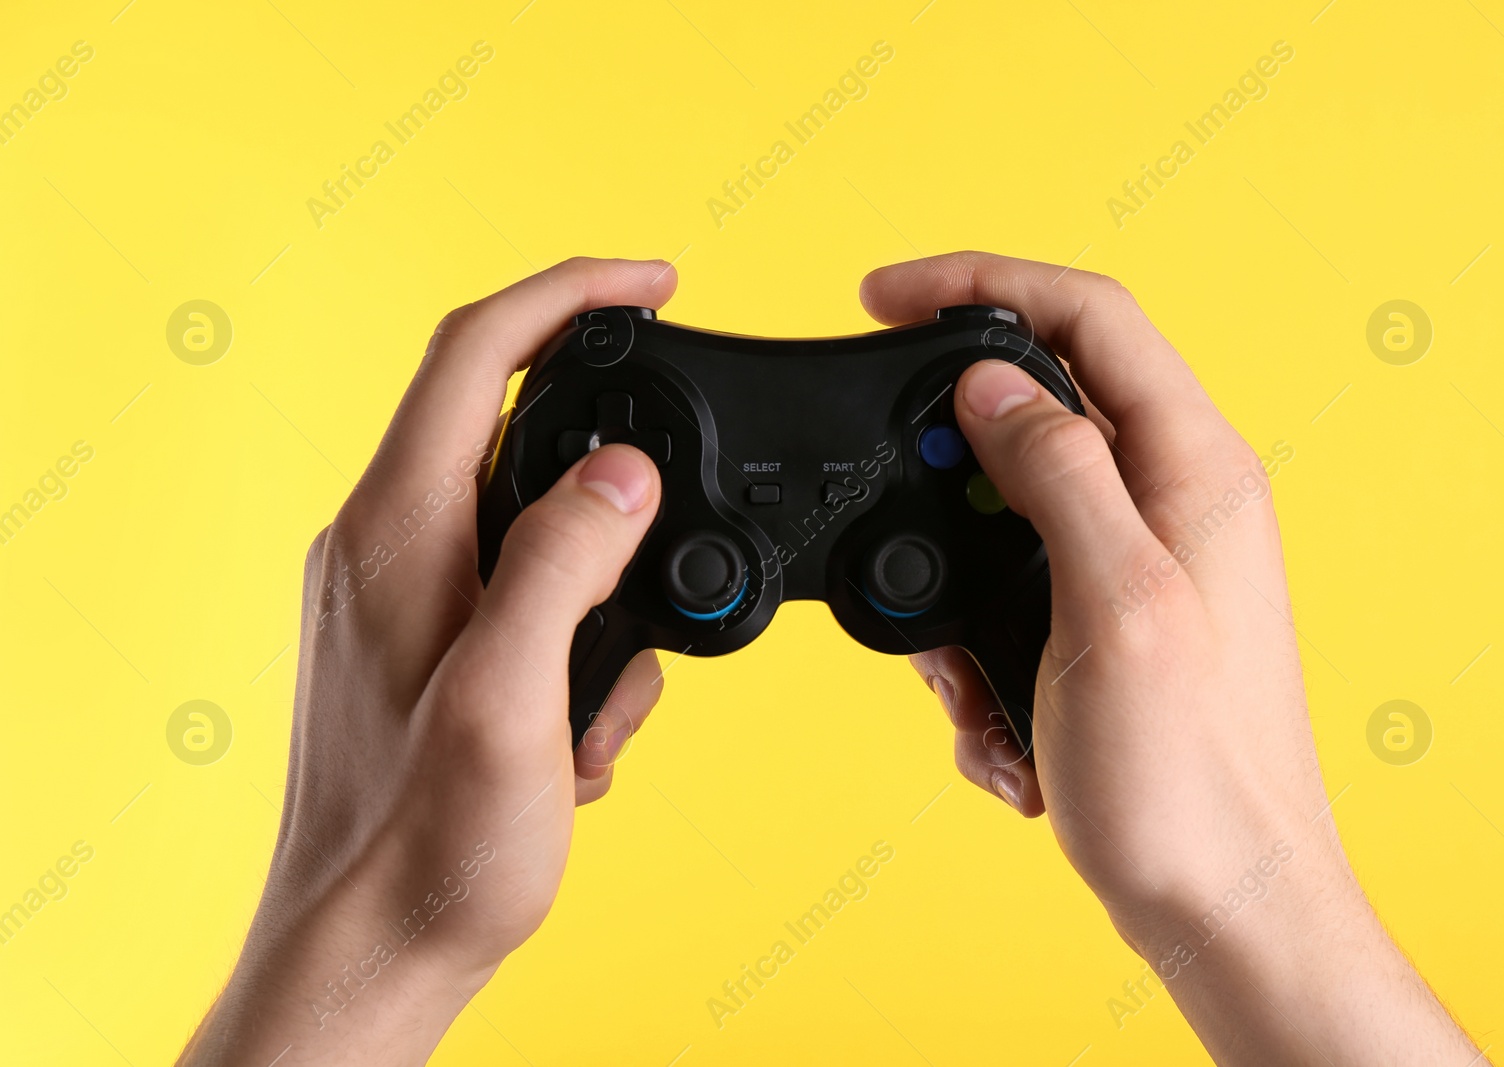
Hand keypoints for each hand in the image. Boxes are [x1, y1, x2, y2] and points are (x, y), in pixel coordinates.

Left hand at [179, 258, 676, 1065]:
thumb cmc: (429, 847)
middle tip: (675, 497)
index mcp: (396, 530)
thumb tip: (625, 469)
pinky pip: (519, 588)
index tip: (657, 281)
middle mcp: (385, 544)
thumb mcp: (512, 704)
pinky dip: (576, 639)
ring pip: (529, 517)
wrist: (371, 950)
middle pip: (504, 420)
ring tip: (610, 693)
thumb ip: (562, 566)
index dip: (569, 292)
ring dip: (601, 581)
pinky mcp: (424, 641)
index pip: (475, 351)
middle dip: (607, 451)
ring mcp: (402, 593)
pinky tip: (582, 731)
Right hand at [861, 252, 1483, 1065]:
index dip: (979, 281)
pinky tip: (998, 725)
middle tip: (893, 514)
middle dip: (945, 467)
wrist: (1218, 903)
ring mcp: (1136, 560)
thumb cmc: (1189, 774)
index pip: (1087, 314)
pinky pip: (1010, 592)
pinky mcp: (1103, 622)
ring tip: (964, 681)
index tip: (881, 295)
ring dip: (952, 584)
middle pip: (1035, 407)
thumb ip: (1054, 471)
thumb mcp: (1111, 603)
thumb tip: (987, 382)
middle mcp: (1171, 498)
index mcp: (1193, 467)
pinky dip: (977, 652)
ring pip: (1004, 511)